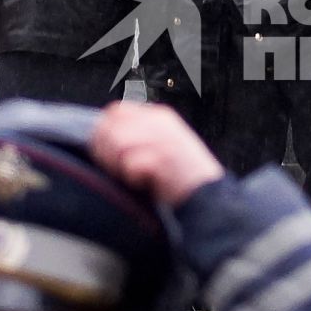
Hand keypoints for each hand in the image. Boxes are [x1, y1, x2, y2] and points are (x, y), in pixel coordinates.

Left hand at [90, 101, 225, 208]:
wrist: (208, 198)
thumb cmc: (180, 177)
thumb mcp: (162, 144)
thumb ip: (138, 134)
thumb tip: (102, 135)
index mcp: (159, 117)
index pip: (115, 112)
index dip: (104, 133)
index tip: (108, 154)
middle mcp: (160, 123)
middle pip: (111, 127)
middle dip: (107, 152)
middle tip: (119, 170)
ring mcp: (164, 139)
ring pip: (118, 143)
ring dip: (118, 165)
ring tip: (133, 177)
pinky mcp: (165, 158)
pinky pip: (131, 163)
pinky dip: (133, 178)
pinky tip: (145, 183)